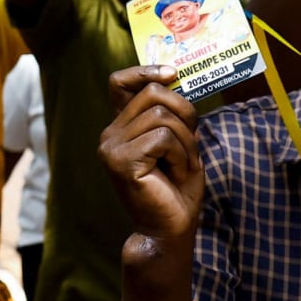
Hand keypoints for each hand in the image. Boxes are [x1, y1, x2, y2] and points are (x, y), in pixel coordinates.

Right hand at [99, 66, 206, 241]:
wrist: (170, 230)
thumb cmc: (177, 189)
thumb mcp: (178, 142)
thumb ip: (171, 114)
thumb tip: (175, 77)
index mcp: (121, 128)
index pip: (120, 82)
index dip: (144, 70)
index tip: (172, 74)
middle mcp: (110, 134)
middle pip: (153, 93)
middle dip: (184, 113)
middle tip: (190, 144)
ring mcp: (111, 148)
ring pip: (161, 116)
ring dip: (185, 141)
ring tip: (183, 165)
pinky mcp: (121, 162)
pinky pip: (162, 138)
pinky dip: (181, 154)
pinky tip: (177, 173)